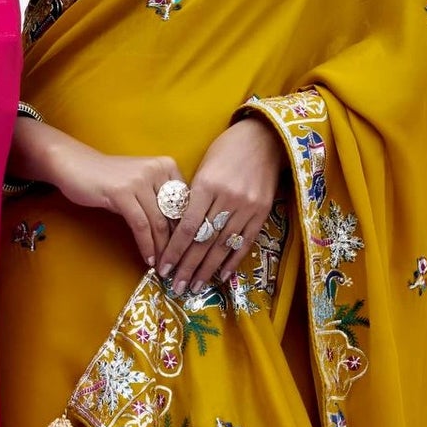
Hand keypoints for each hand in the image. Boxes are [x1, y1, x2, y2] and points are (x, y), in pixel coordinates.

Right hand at [37, 129, 189, 268]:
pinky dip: (146, 245)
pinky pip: (140, 225)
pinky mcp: (123, 193)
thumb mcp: (140, 183)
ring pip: (158, 222)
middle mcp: (158, 169)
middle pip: (174, 214)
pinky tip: (147, 258)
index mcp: (167, 165)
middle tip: (177, 265)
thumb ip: (159, 199)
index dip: (189, 230)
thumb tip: (178, 232)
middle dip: (176, 244)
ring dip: (161, 249)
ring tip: (163, 267)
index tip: (188, 251)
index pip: (187, 203)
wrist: (76, 165)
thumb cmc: (109, 177)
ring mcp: (140, 180)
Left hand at [160, 118, 284, 296]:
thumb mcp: (203, 168)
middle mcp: (227, 199)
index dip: (174, 251)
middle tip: (176, 287)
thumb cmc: (226, 150)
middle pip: (204, 241)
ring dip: (207, 270)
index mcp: (207, 185)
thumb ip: (193, 198)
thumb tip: (180, 229)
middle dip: (188, 267)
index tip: (164, 269)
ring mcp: (247, 207)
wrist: (263, 138)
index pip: (187, 227)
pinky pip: (245, 242)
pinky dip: (233, 260)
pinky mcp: (262, 212)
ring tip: (195, 287)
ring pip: (223, 246)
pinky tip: (222, 276)